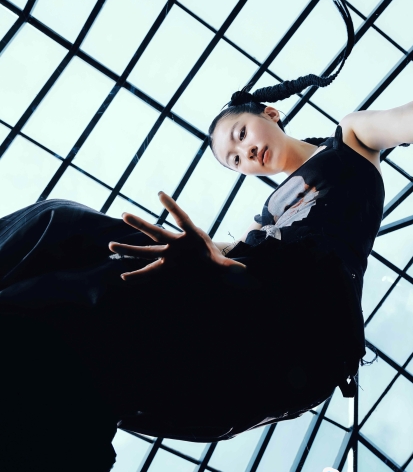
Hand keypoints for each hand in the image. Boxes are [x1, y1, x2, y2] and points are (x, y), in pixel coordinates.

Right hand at [108, 191, 244, 280]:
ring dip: (130, 249)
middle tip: (124, 214)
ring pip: (147, 250)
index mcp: (191, 235)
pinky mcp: (166, 266)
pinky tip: (124, 278)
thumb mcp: (221, 261)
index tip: (160, 194)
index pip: (181, 218)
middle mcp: (175, 242)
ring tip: (111, 245)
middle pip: (156, 232)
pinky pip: (149, 271)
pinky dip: (138, 276)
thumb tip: (243, 270)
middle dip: (141, 224)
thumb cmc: (214, 256)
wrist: (210, 262)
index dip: (172, 207)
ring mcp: (168, 254)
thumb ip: (229, 265)